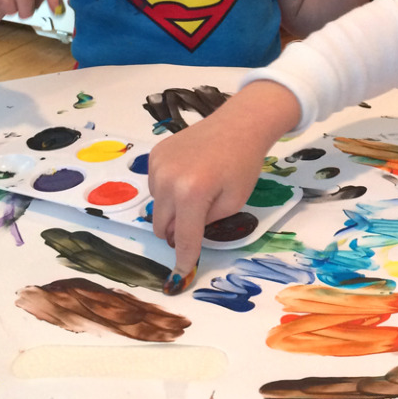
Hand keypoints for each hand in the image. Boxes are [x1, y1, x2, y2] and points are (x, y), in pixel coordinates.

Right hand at [146, 80, 301, 293]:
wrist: (238, 124)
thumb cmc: (243, 164)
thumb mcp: (233, 202)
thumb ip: (207, 223)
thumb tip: (185, 234)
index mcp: (192, 194)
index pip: (183, 238)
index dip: (183, 259)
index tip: (180, 275)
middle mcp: (168, 180)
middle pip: (162, 226)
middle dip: (177, 233)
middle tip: (196, 223)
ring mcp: (157, 166)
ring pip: (157, 207)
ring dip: (172, 210)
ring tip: (197, 191)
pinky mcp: (154, 155)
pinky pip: (155, 186)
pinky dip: (168, 190)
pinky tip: (188, 175)